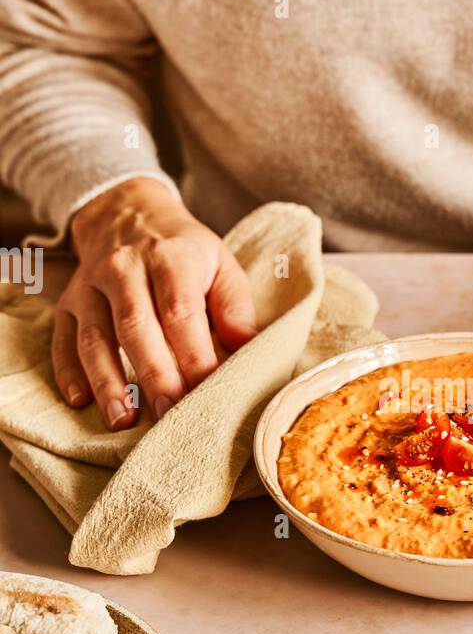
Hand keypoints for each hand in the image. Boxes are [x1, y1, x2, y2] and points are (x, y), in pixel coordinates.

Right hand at [53, 177, 257, 427]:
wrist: (127, 213)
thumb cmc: (183, 251)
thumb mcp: (221, 262)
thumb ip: (235, 306)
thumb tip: (248, 351)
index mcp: (170, 258)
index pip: (180, 312)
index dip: (194, 355)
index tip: (209, 391)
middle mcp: (123, 269)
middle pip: (136, 327)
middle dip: (155, 376)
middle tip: (172, 417)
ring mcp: (89, 287)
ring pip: (95, 338)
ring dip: (108, 382)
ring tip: (124, 420)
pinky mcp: (67, 303)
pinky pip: (62, 339)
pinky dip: (68, 372)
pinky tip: (81, 401)